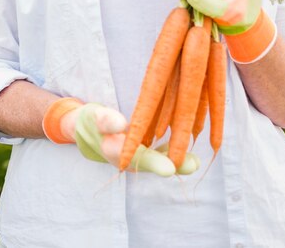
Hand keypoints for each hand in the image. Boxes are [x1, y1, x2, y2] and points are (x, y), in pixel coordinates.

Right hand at [43, 100, 199, 176]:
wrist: (89, 126)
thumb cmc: (90, 120)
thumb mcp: (93, 116)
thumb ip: (106, 120)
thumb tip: (122, 125)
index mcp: (116, 152)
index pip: (137, 158)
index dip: (154, 163)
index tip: (170, 169)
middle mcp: (130, 157)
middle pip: (154, 162)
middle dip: (174, 164)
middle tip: (193, 165)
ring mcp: (139, 153)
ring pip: (160, 157)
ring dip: (178, 159)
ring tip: (196, 161)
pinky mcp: (146, 145)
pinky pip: (162, 147)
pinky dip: (174, 146)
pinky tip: (190, 141)